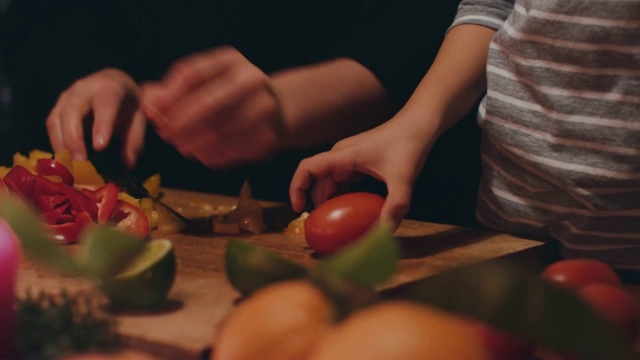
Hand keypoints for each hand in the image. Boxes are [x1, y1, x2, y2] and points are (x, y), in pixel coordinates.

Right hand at [46, 68, 145, 167]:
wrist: (113, 83)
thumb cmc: (127, 104)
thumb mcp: (138, 119)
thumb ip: (134, 140)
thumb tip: (128, 163)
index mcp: (110, 89)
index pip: (105, 105)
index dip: (101, 126)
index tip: (100, 146)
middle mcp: (84, 89)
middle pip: (72, 111)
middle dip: (74, 138)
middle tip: (80, 161)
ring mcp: (67, 96)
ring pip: (56, 119)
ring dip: (61, 143)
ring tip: (69, 165)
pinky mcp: (58, 106)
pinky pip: (52, 125)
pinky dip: (56, 143)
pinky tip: (64, 159)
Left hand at [140, 46, 284, 168]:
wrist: (277, 109)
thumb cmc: (229, 95)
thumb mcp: (203, 84)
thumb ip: (169, 92)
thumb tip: (148, 104)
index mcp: (231, 61)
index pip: (191, 74)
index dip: (168, 97)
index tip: (154, 114)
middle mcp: (252, 80)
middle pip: (208, 104)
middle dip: (181, 124)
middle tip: (166, 135)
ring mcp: (264, 108)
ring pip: (219, 132)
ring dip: (194, 143)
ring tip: (183, 147)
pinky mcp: (268, 136)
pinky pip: (232, 150)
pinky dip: (212, 155)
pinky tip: (203, 154)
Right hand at [289, 118, 435, 229]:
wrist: (420, 123)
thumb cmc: (409, 144)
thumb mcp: (403, 179)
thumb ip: (395, 206)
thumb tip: (385, 232)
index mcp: (343, 156)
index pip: (307, 168)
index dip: (296, 188)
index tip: (299, 210)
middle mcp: (341, 155)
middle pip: (317, 181)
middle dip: (316, 203)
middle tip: (322, 227)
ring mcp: (350, 157)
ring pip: (330, 181)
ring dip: (330, 201)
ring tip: (336, 223)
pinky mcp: (360, 160)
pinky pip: (343, 180)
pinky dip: (343, 195)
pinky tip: (353, 211)